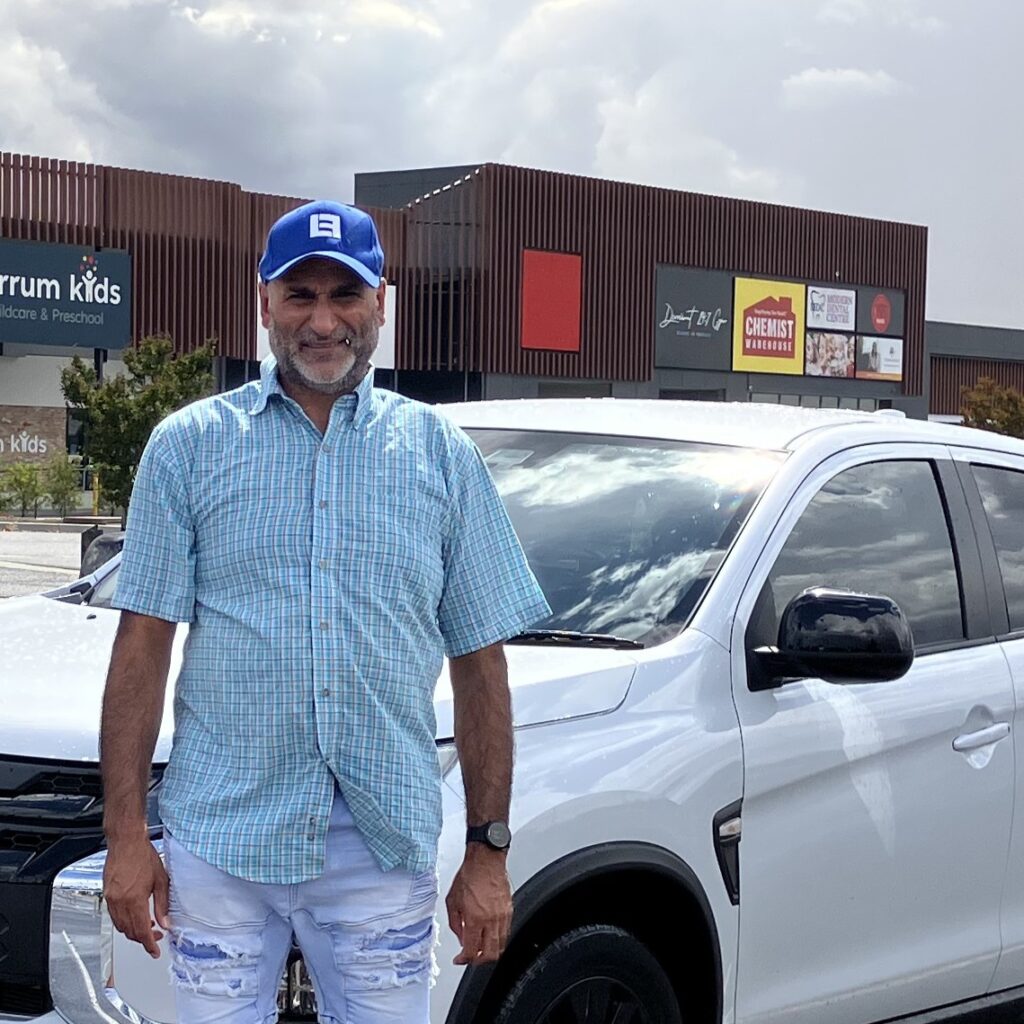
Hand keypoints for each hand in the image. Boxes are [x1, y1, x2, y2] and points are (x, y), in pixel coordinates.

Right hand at [103, 835, 169, 958]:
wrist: (126, 842)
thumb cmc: (143, 855)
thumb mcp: (161, 880)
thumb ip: (163, 904)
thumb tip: (166, 922)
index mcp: (135, 900)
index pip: (141, 931)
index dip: (149, 944)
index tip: (154, 951)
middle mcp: (120, 902)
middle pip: (129, 931)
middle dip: (142, 938)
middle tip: (155, 936)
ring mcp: (111, 899)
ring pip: (120, 925)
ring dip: (133, 930)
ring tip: (147, 925)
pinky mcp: (107, 894)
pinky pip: (114, 916)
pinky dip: (124, 921)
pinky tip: (134, 915)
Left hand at [445, 845, 512, 964]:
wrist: (486, 859)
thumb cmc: (469, 875)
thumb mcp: (452, 901)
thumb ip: (454, 923)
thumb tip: (460, 937)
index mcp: (475, 919)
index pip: (471, 951)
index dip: (463, 960)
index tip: (459, 959)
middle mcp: (491, 920)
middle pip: (489, 955)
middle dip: (478, 960)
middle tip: (471, 956)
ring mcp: (502, 916)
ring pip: (500, 946)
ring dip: (489, 951)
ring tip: (480, 946)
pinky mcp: (509, 910)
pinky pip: (506, 933)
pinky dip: (497, 939)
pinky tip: (489, 934)